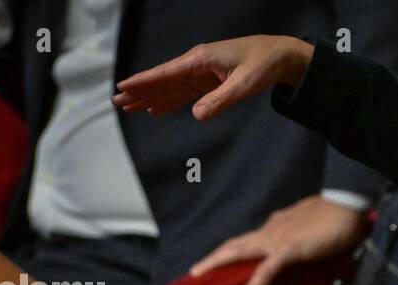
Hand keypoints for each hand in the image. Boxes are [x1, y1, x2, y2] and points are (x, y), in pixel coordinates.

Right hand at [112, 35, 312, 119]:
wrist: (280, 56)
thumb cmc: (263, 65)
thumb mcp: (244, 84)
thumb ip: (220, 100)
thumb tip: (196, 115)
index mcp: (200, 59)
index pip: (166, 73)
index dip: (144, 82)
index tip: (123, 87)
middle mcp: (197, 64)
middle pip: (162, 81)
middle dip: (140, 92)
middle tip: (117, 102)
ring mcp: (202, 73)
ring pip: (171, 88)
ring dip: (150, 98)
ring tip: (130, 107)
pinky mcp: (210, 82)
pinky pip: (184, 93)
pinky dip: (169, 101)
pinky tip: (156, 108)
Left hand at [189, 196, 366, 284]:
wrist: (348, 205)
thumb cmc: (340, 217)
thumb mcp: (316, 229)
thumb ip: (306, 238)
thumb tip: (305, 247)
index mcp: (278, 224)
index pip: (252, 239)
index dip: (236, 250)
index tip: (226, 260)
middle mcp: (271, 230)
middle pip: (234, 244)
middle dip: (214, 257)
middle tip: (196, 271)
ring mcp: (276, 239)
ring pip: (237, 252)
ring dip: (216, 264)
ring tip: (199, 278)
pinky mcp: (286, 250)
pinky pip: (263, 274)